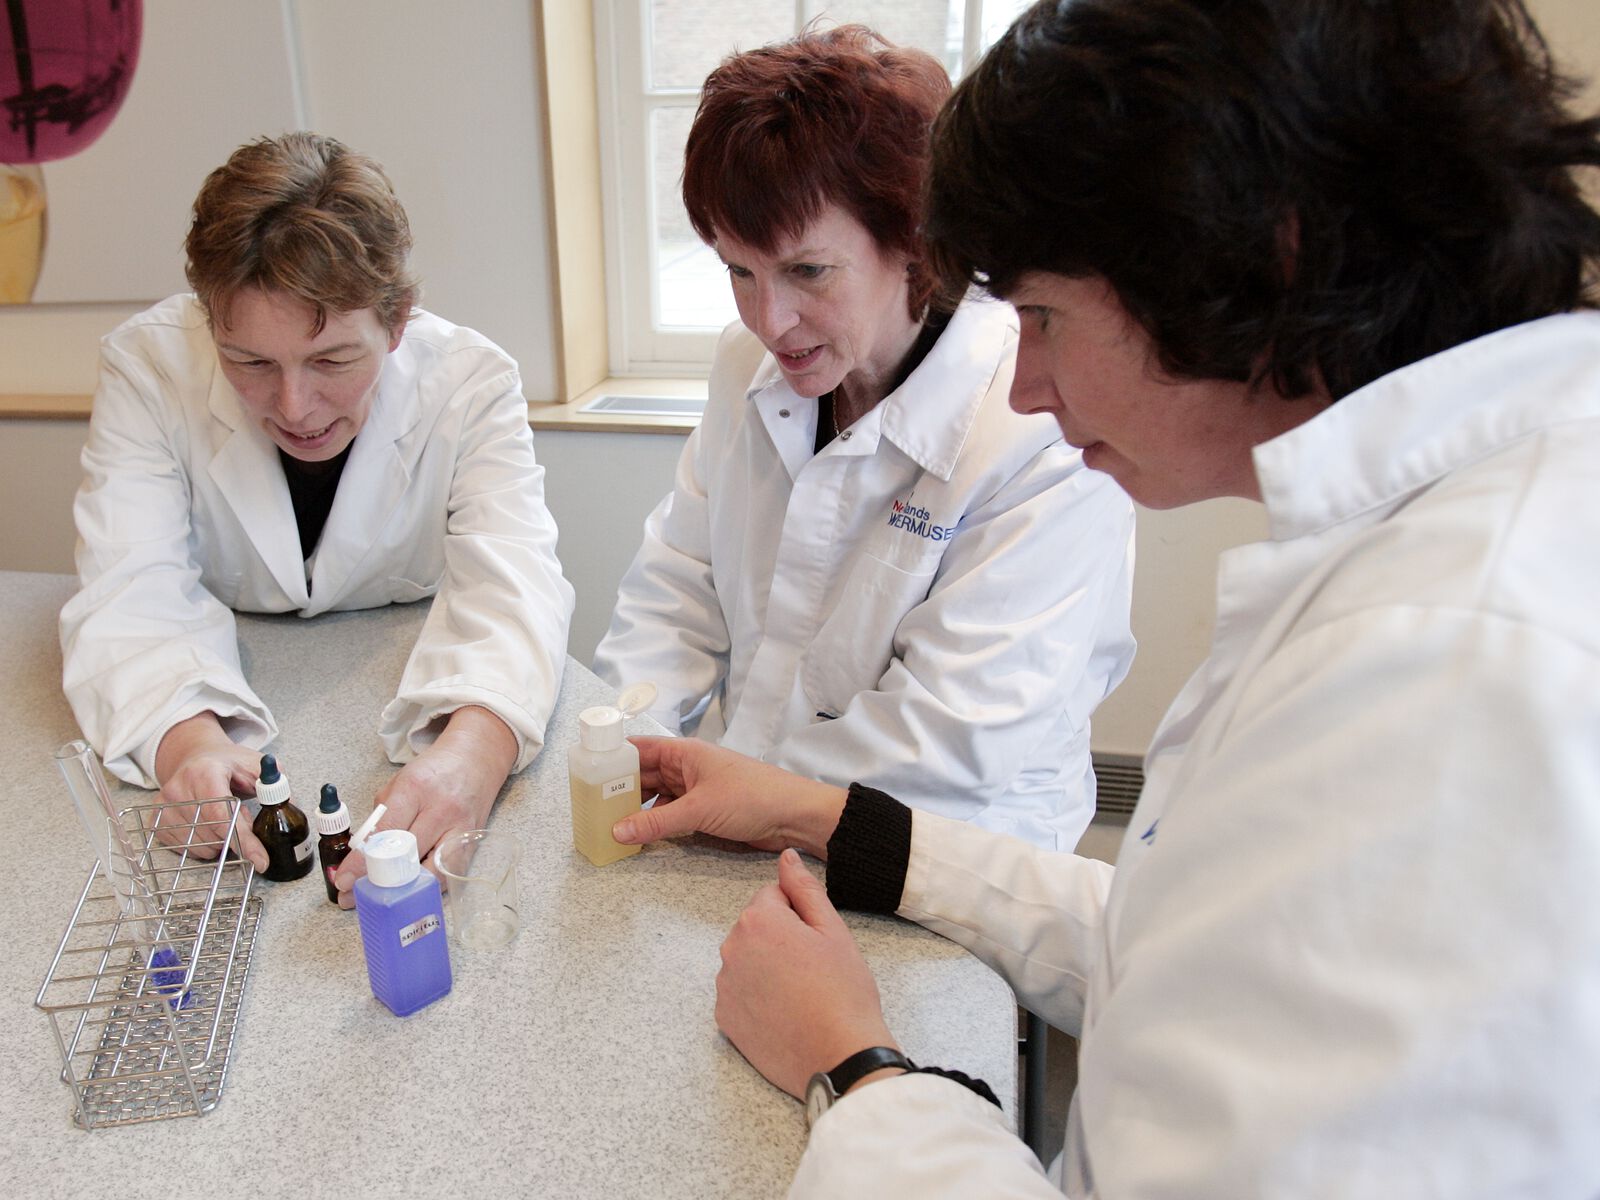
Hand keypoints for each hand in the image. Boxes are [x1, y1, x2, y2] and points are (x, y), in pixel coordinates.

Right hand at [153, 712, 267, 869]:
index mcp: (205, 772)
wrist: (197, 758)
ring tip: (224, 817)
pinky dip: (206, 845)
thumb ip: (272, 786)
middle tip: (241, 815)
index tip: (260, 860)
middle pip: (213, 834)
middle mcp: (179, 788)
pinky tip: (209, 826)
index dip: (243, 841)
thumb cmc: (230, 764)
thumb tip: (283, 812)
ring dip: (222, 842)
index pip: (223, 815)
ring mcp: (163, 806)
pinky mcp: (157, 822)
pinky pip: (187, 849)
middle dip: (237, 835)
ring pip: (201, 846)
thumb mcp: (257, 766)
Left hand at [332, 706, 516, 907]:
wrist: (476, 758)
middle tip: (355, 896)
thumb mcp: (399, 782)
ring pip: (432, 872)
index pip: (384, 832)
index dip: (361, 861)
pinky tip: (412, 888)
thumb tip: (361, 852)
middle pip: (406, 856)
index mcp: (415, 789)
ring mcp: (460, 828)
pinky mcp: (472, 842)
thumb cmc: (434, 770)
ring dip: (406, 889)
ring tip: (384, 897)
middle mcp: (441, 810)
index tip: (344, 880)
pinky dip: (428, 884)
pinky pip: (449, 874)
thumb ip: (380, 816)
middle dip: (377, 880)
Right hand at [613, 737, 847, 857]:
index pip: (639, 749)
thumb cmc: (752, 797)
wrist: (794, 817)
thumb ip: (656, 822)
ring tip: (608, 824)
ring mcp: (695, 790)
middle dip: (619, 790)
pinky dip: (655, 825)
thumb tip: (617, 830)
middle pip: (644, 776)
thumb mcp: (699, 810)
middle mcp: (687, 768)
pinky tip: (638, 836)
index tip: (586, 771)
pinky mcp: (704, 812)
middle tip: (591, 806)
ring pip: (656, 798)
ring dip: (636, 810)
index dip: (612, 757)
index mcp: (684, 753)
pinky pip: (671, 816)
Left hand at [716, 849, 898, 1098]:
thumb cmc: (843, 992)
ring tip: (800, 993)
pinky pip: (739, 993)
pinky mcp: (724, 1018)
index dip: (799, 916)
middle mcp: (731, 949)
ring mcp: (724, 986)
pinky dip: (757, 997)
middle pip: (755, 928)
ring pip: (747, 960)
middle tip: (812, 969)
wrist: (839, 1056)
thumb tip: (786, 857)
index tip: (816, 942)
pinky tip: (784, 1012)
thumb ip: (804, 888)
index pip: (773, 897)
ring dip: (767, 968)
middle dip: (779, 940)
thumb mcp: (832, 930)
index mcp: (758, 920)